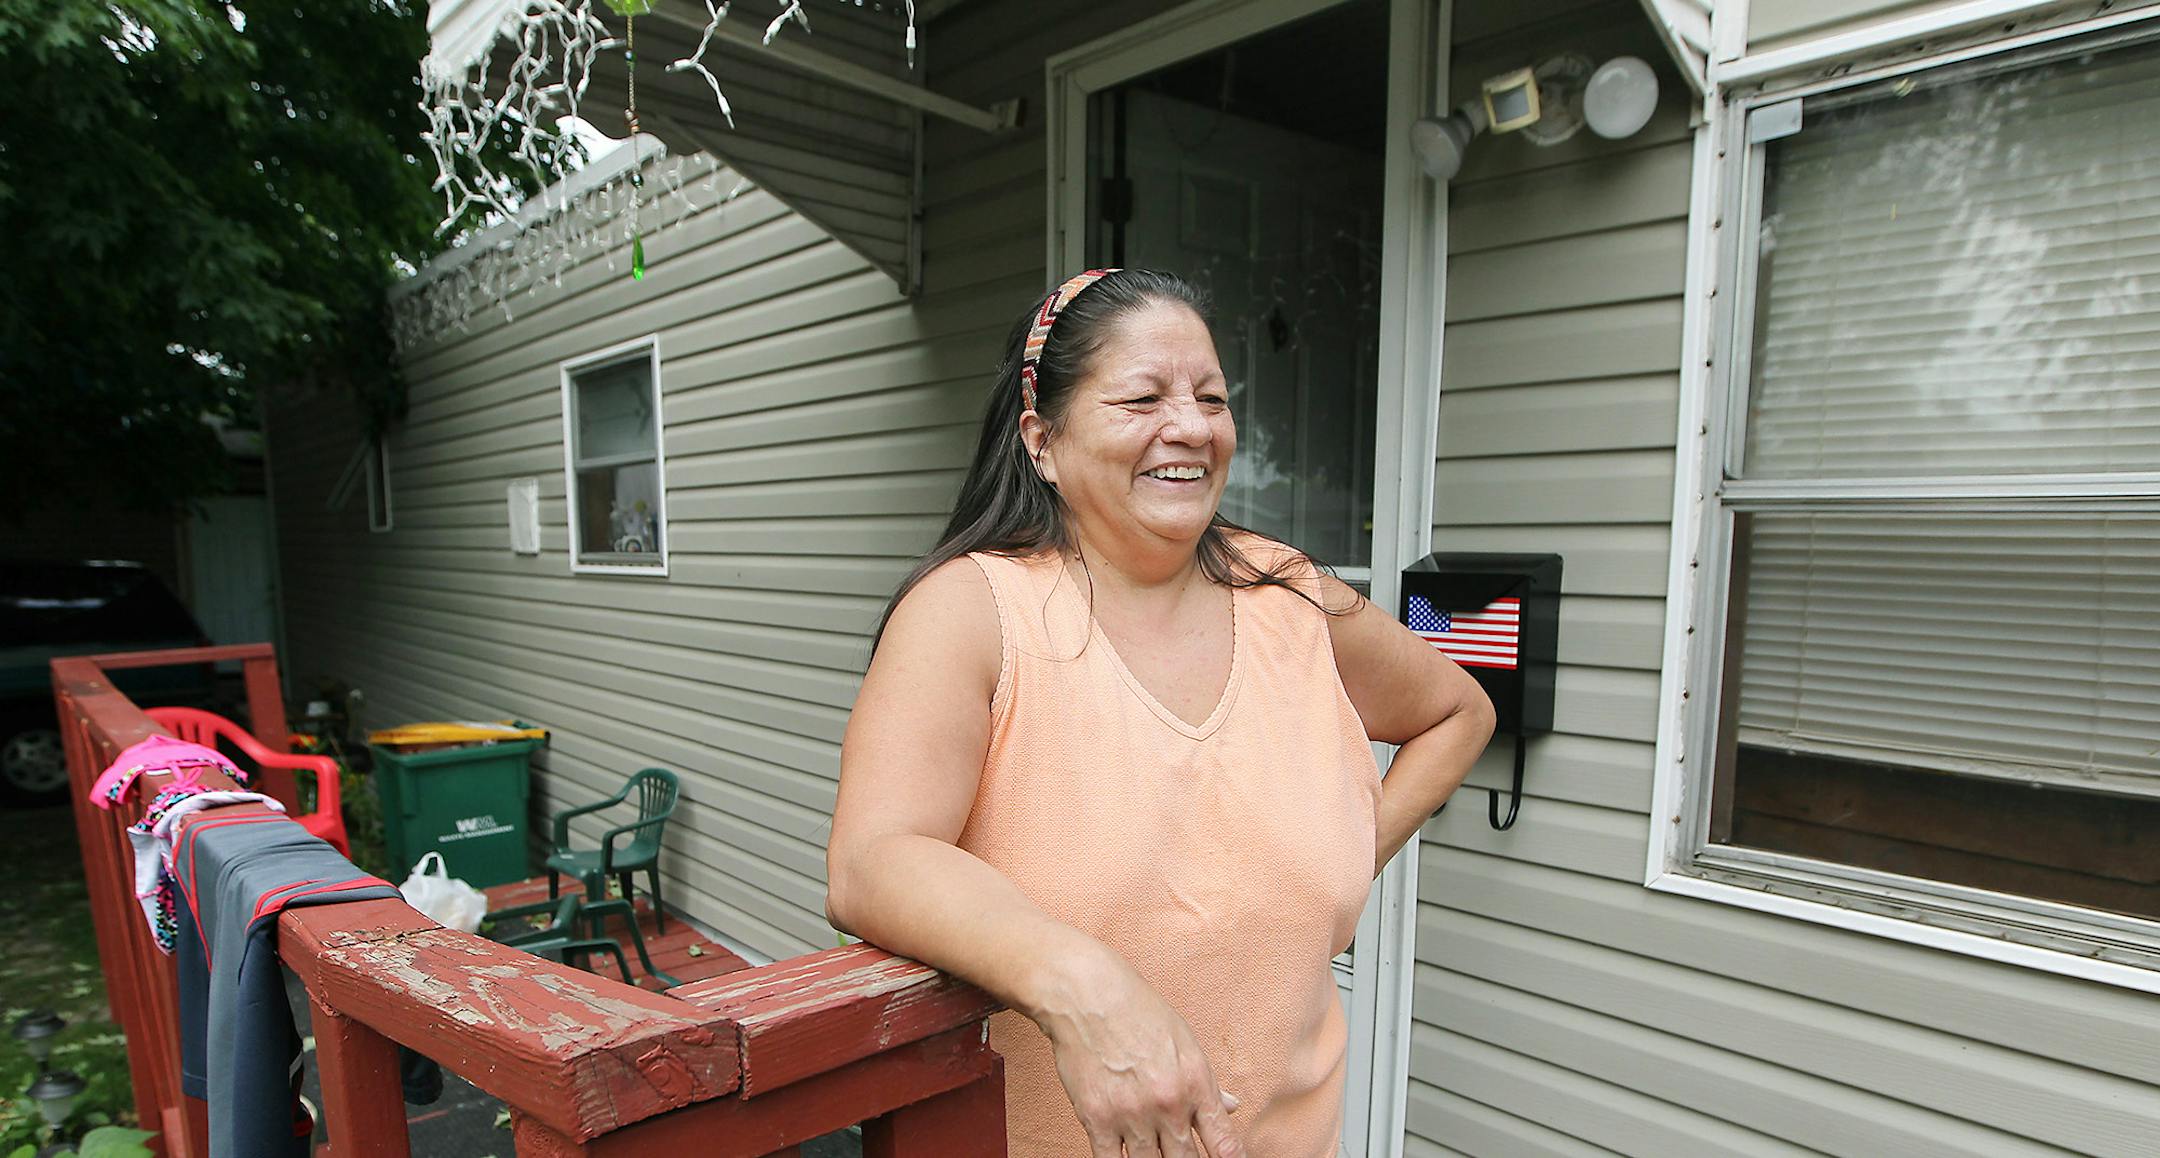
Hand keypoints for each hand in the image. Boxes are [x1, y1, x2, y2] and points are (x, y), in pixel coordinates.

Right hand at [1034, 955, 1243, 1157]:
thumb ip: (1207, 1082)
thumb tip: (1231, 1107)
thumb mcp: (1184, 1041)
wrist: (1088, 995)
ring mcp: (1132, 1115)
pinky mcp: (1097, 1120)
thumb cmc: (1137, 1011)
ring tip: (1153, 1151)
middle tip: (1180, 1154)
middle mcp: (1168, 1104)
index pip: (1224, 1144)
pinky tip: (1125, 1155)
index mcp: (1196, 1084)